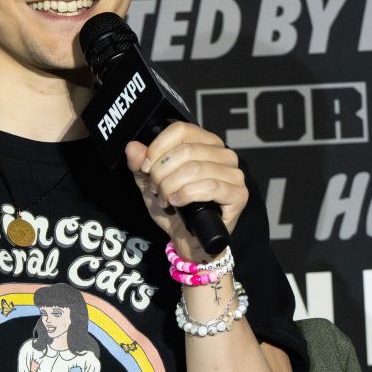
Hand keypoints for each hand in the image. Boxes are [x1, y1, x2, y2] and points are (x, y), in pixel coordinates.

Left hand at [124, 122, 245, 261]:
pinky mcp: (238, 195)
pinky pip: (210, 187)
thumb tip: (133, 147)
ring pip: (195, 168)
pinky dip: (186, 195)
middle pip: (185, 150)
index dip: (157, 148)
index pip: (180, 130)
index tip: (145, 168)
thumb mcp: (150, 184)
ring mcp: (234, 174)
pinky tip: (177, 203)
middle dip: (161, 173)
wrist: (188, 240)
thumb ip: (140, 165)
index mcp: (206, 143)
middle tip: (156, 189)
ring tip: (165, 199)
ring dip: (171, 186)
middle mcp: (224, 154)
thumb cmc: (174, 208)